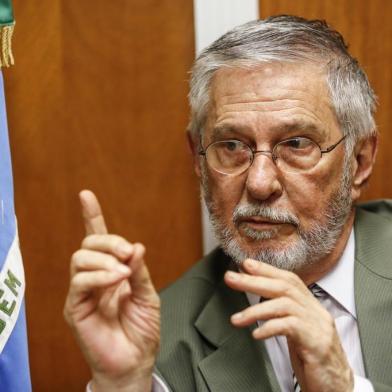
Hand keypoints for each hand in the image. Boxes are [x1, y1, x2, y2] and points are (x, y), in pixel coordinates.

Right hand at [64, 190, 159, 391]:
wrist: (135, 360)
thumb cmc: (141, 328)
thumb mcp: (148, 294)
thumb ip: (139, 271)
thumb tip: (135, 246)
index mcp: (111, 270)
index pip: (98, 239)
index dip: (92, 216)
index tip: (86, 195)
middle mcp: (95, 277)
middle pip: (89, 243)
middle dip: (109, 240)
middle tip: (127, 253)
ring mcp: (83, 291)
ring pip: (80, 258)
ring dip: (104, 258)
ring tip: (123, 271)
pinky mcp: (76, 307)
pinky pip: (80, 282)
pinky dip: (99, 276)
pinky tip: (115, 279)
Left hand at [224, 259, 353, 391]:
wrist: (338, 388)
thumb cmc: (314, 361)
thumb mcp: (297, 333)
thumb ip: (283, 315)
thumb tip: (260, 304)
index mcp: (310, 307)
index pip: (289, 280)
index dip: (266, 270)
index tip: (245, 264)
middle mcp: (315, 312)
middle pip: (284, 287)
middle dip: (254, 281)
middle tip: (231, 278)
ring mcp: (318, 325)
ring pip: (285, 304)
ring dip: (256, 309)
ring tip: (236, 319)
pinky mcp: (317, 343)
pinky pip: (290, 326)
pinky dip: (270, 327)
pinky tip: (256, 334)